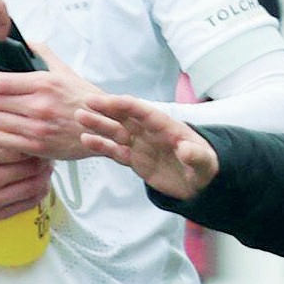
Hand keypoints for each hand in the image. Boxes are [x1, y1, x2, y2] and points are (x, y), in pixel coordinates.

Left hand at [0, 42, 102, 160]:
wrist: (106, 126)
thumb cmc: (83, 98)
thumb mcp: (65, 70)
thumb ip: (43, 54)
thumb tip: (24, 41)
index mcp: (44, 84)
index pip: (2, 82)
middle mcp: (39, 106)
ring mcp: (38, 129)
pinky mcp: (38, 147)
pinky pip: (4, 142)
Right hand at [0, 117, 53, 234]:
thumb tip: (0, 97)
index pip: (21, 143)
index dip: (35, 137)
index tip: (39, 131)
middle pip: (32, 164)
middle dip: (44, 155)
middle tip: (48, 148)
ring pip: (34, 185)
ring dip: (45, 174)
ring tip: (47, 165)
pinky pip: (28, 203)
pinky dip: (39, 192)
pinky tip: (41, 183)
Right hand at [77, 93, 218, 200]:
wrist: (198, 184)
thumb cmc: (204, 167)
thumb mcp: (204, 162)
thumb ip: (195, 155)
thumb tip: (185, 149)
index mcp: (166, 126)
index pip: (144, 112)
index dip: (127, 106)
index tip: (109, 100)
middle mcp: (150, 132)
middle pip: (125, 117)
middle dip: (107, 109)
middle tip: (86, 102)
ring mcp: (140, 145)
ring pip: (116, 132)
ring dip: (99, 125)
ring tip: (79, 117)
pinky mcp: (135, 160)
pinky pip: (115, 151)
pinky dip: (101, 146)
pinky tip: (86, 140)